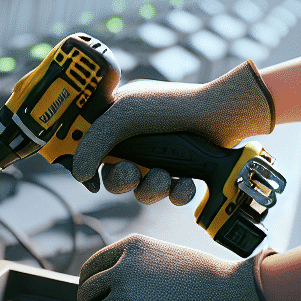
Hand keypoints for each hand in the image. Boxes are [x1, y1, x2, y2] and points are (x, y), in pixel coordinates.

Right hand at [71, 61, 275, 204]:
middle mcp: (137, 142)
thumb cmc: (171, 106)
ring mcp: (160, 157)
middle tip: (134, 173)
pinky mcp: (183, 172)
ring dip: (152, 188)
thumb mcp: (123, 116)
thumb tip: (78, 175)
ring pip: (142, 191)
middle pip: (114, 177)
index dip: (86, 167)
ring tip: (167, 177)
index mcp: (116, 123)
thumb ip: (93, 144)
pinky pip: (171, 195)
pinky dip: (178, 193)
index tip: (88, 179)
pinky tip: (186, 183)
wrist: (222, 113)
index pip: (90, 150)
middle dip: (123, 181)